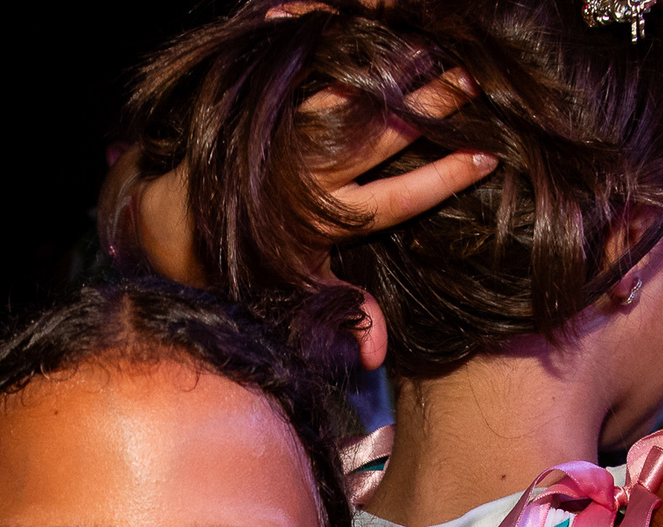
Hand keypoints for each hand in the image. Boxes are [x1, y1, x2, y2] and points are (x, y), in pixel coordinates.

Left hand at [132, 64, 492, 283]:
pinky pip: (313, 71)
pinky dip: (340, 45)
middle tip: (474, 81)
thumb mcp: (300, 288)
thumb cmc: (253, 252)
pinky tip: (371, 29)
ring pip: (353, 96)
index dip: (444, 178)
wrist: (176, 217)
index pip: (399, 199)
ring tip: (434, 50)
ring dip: (395, 70)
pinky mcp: (270, 108)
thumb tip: (378, 357)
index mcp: (328, 220)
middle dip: (431, 107)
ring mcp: (291, 137)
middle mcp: (312, 176)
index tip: (486, 156)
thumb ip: (348, 310)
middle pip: (383, 135)